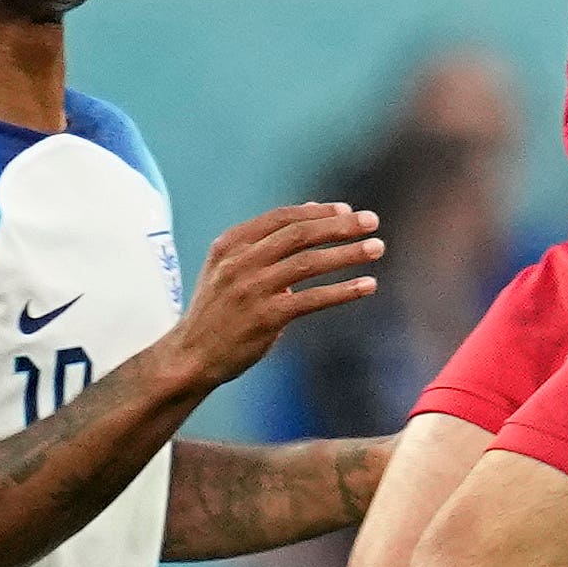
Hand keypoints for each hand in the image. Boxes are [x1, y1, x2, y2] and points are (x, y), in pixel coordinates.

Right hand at [160, 200, 389, 388]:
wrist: (190, 355)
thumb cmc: (218, 310)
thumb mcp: (230, 268)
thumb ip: (266, 243)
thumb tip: (313, 211)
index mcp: (230, 244)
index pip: (282, 218)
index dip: (318, 212)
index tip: (347, 211)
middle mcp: (240, 262)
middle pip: (299, 234)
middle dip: (339, 226)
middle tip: (372, 221)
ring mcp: (252, 290)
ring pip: (309, 263)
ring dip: (348, 254)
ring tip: (377, 248)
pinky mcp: (265, 318)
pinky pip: (313, 299)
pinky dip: (343, 290)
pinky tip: (367, 286)